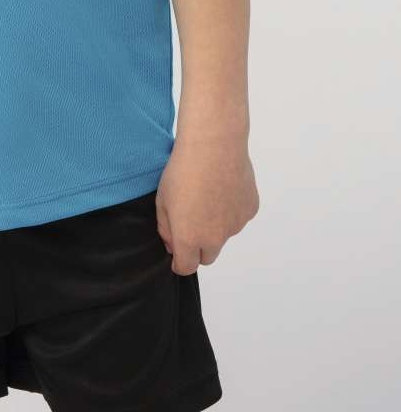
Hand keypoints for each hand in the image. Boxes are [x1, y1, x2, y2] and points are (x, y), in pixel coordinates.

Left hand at [155, 134, 259, 274]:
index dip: (179, 261)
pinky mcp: (250, 210)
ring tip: (207, 193)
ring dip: (216, 225)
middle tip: (191, 220)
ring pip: (224, 234)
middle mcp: (215, 238)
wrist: (214, 144)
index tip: (177, 251)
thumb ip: (166, 229)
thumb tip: (172, 245)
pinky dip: (231, 209)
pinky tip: (223, 186)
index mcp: (190, 238)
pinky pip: (238, 217)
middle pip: (207, 256)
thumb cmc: (183, 169)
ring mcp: (236, 225)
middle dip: (198, 246)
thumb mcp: (162, 199)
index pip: (186, 267)